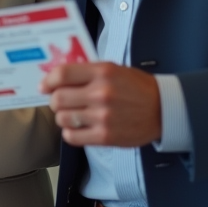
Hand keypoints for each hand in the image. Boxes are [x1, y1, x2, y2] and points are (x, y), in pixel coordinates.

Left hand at [40, 62, 162, 146]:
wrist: (163, 109)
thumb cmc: (138, 87)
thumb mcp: (114, 69)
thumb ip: (88, 71)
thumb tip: (59, 77)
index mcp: (102, 72)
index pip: (63, 74)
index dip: (48, 80)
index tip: (44, 85)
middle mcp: (101, 93)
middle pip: (58, 98)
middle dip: (54, 100)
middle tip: (59, 101)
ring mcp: (102, 116)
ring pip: (63, 118)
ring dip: (63, 117)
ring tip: (72, 115)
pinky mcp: (105, 136)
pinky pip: (72, 137)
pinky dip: (70, 132)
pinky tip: (78, 128)